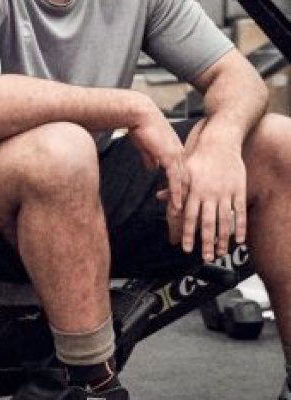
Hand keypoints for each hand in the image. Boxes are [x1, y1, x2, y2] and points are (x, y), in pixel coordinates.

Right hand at [125, 103, 188, 213]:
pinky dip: (178, 194)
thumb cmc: (140, 127)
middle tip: (191, 213)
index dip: (184, 186)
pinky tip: (178, 206)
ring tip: (185, 215)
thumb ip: (150, 158)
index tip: (186, 200)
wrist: (139, 114)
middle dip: (189, 197)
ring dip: (185, 199)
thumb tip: (152, 168)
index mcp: (176, 150)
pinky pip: (176, 180)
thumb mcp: (146, 146)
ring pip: (184, 182)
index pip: (183, 172)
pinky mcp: (169, 158)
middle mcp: (180, 154)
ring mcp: (176, 156)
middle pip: (188, 180)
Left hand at [179, 143, 246, 260]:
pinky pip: (240, 212)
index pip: (189, 217)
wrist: (219, 142)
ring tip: (219, 253)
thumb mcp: (183, 171)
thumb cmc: (199, 157)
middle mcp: (209, 194)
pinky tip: (239, 240)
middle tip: (204, 257)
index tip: (185, 248)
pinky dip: (240, 227)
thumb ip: (174, 188)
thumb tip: (159, 198)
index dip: (187, 233)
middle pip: (207, 223)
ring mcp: (225, 193)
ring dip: (222, 239)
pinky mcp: (238, 190)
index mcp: (194, 191)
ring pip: (224, 221)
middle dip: (205, 242)